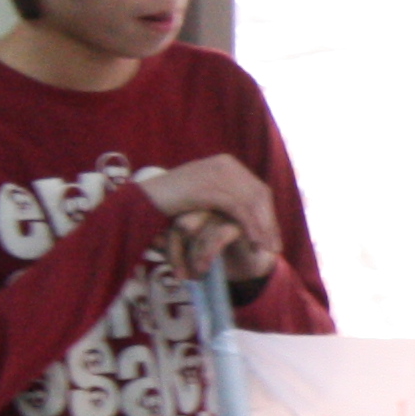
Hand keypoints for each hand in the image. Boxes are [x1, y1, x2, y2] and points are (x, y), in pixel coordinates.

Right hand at [139, 153, 280, 285]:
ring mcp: (216, 172)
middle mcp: (225, 164)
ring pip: (251, 202)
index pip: (257, 189)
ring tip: (267, 251)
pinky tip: (253, 243)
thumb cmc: (169, 204)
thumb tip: (248, 211)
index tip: (272, 237)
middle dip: (270, 223)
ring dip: (263, 228)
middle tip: (275, 249)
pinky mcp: (207, 186)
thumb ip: (224, 198)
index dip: (268, 214)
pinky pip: (237, 208)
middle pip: (259, 195)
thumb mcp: (202, 198)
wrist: (139, 202)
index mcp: (226, 164)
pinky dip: (249, 226)